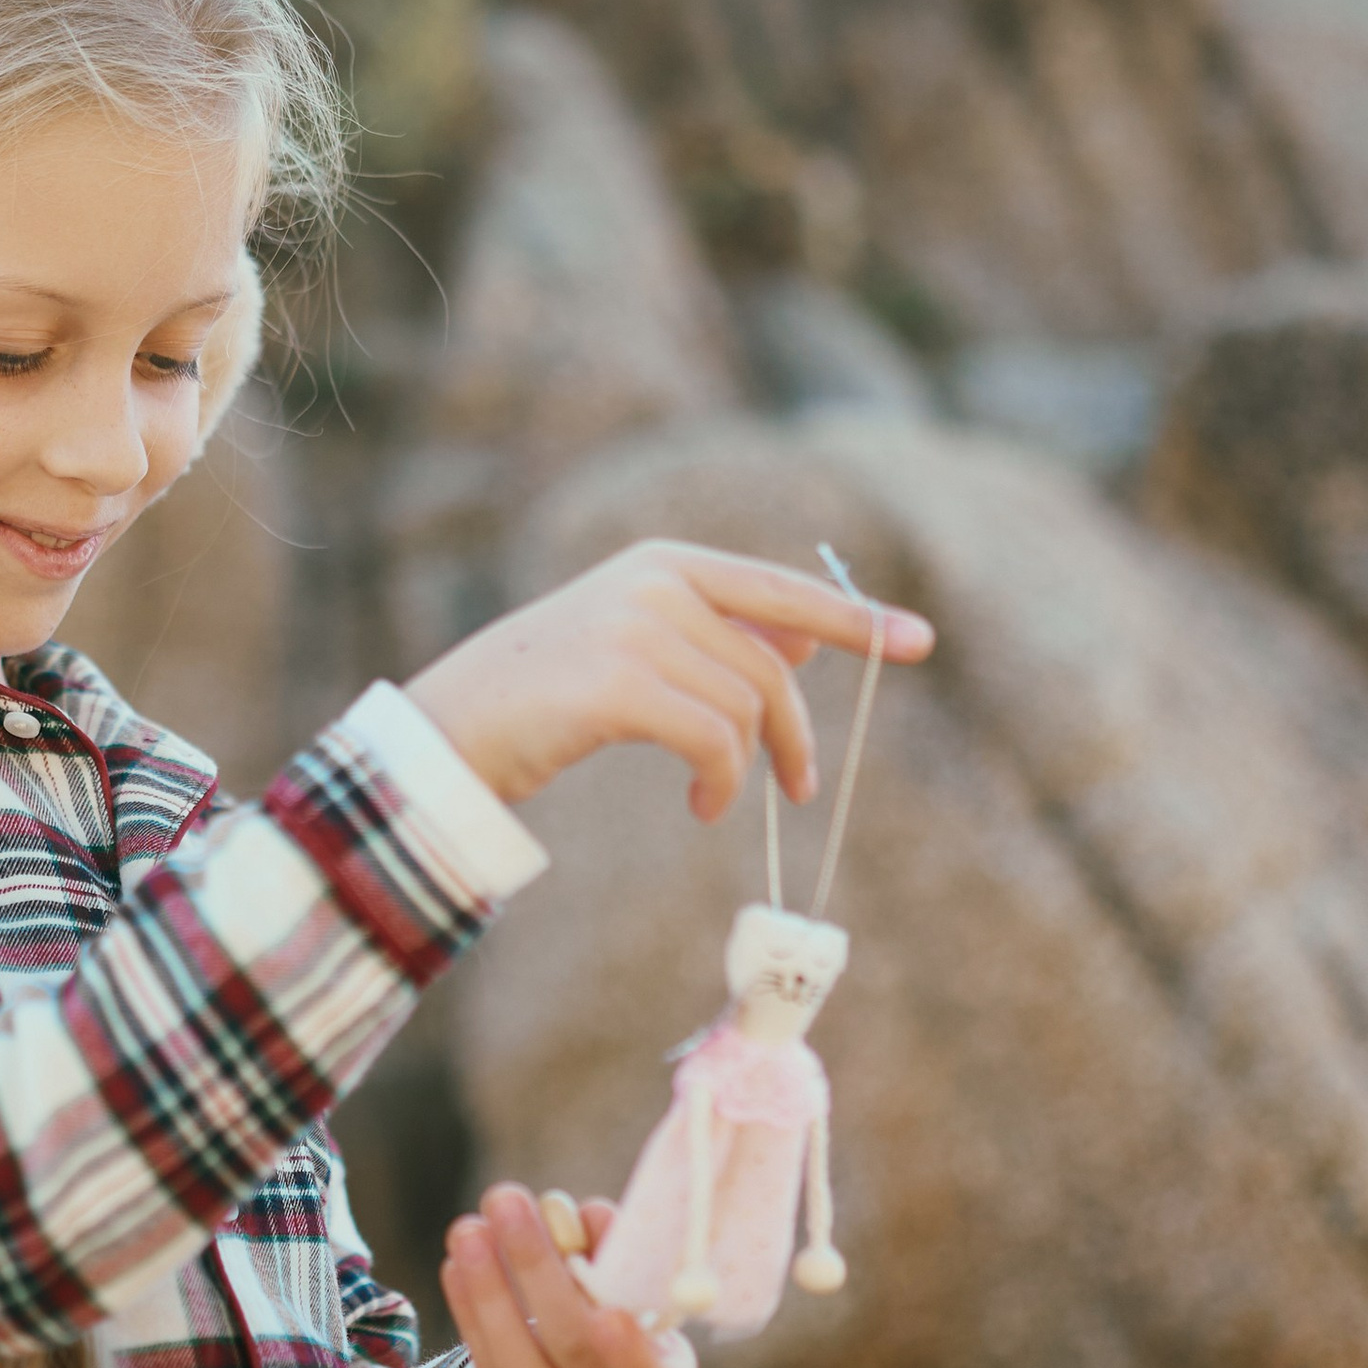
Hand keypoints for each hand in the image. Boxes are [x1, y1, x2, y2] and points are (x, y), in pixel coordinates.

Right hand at [405, 538, 932, 822]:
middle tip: (801, 787)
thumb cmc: (544, 699)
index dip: (854, 617)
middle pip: (771, 664)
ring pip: (745, 707)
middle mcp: (655, 581)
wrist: (451, 729)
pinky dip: (721, 781)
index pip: (782, 588)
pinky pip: (714, 738)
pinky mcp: (620, 681)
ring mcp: (637, 626)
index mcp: (665, 561)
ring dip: (746, 768)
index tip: (916, 641)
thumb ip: (713, 641)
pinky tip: (702, 806)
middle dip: (794, 733)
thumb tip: (803, 648)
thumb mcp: (635, 653)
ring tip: (716, 803)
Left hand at [440, 1183, 698, 1367]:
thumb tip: (587, 1214)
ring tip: (470, 1229)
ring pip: (520, 1363)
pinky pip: (487, 1366)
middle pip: (574, 1352)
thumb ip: (620, 1260)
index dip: (633, 1357)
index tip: (609, 1314)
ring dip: (490, 1288)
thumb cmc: (622, 1331)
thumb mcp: (638, 1305)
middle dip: (538, 1270)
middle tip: (508, 1202)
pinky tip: (458, 1263)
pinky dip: (471, 1310)